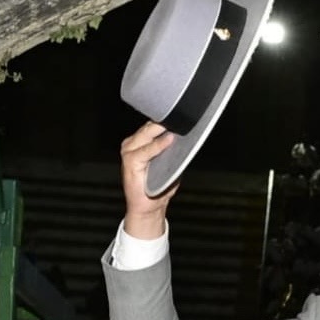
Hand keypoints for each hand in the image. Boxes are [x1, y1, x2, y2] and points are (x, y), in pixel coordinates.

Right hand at [119, 122, 178, 237]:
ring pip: (147, 134)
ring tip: (177, 124)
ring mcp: (130, 151)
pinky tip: (169, 140)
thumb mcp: (171, 164)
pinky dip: (158, 145)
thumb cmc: (159, 186)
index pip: (154, 124)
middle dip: (166, 121)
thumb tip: (190, 137)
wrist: (148, 206)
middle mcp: (133, 143)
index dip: (167, 118)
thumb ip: (175, 150)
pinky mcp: (130, 161)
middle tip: (183, 115)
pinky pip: (146, 150)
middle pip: (151, 126)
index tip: (182, 112)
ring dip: (162, 129)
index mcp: (141, 141)